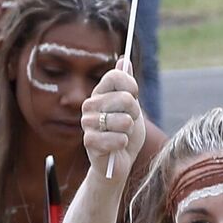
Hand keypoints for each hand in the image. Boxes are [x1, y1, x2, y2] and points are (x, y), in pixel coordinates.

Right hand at [81, 59, 147, 173]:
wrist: (119, 161)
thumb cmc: (126, 133)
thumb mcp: (132, 107)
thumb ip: (127, 86)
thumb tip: (124, 61)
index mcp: (100, 93)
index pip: (115, 77)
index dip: (131, 86)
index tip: (135, 96)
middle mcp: (90, 105)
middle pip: (125, 98)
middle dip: (134, 113)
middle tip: (128, 123)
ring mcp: (87, 123)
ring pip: (123, 121)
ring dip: (129, 131)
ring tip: (122, 135)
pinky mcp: (89, 141)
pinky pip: (118, 139)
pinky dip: (123, 144)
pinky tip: (118, 146)